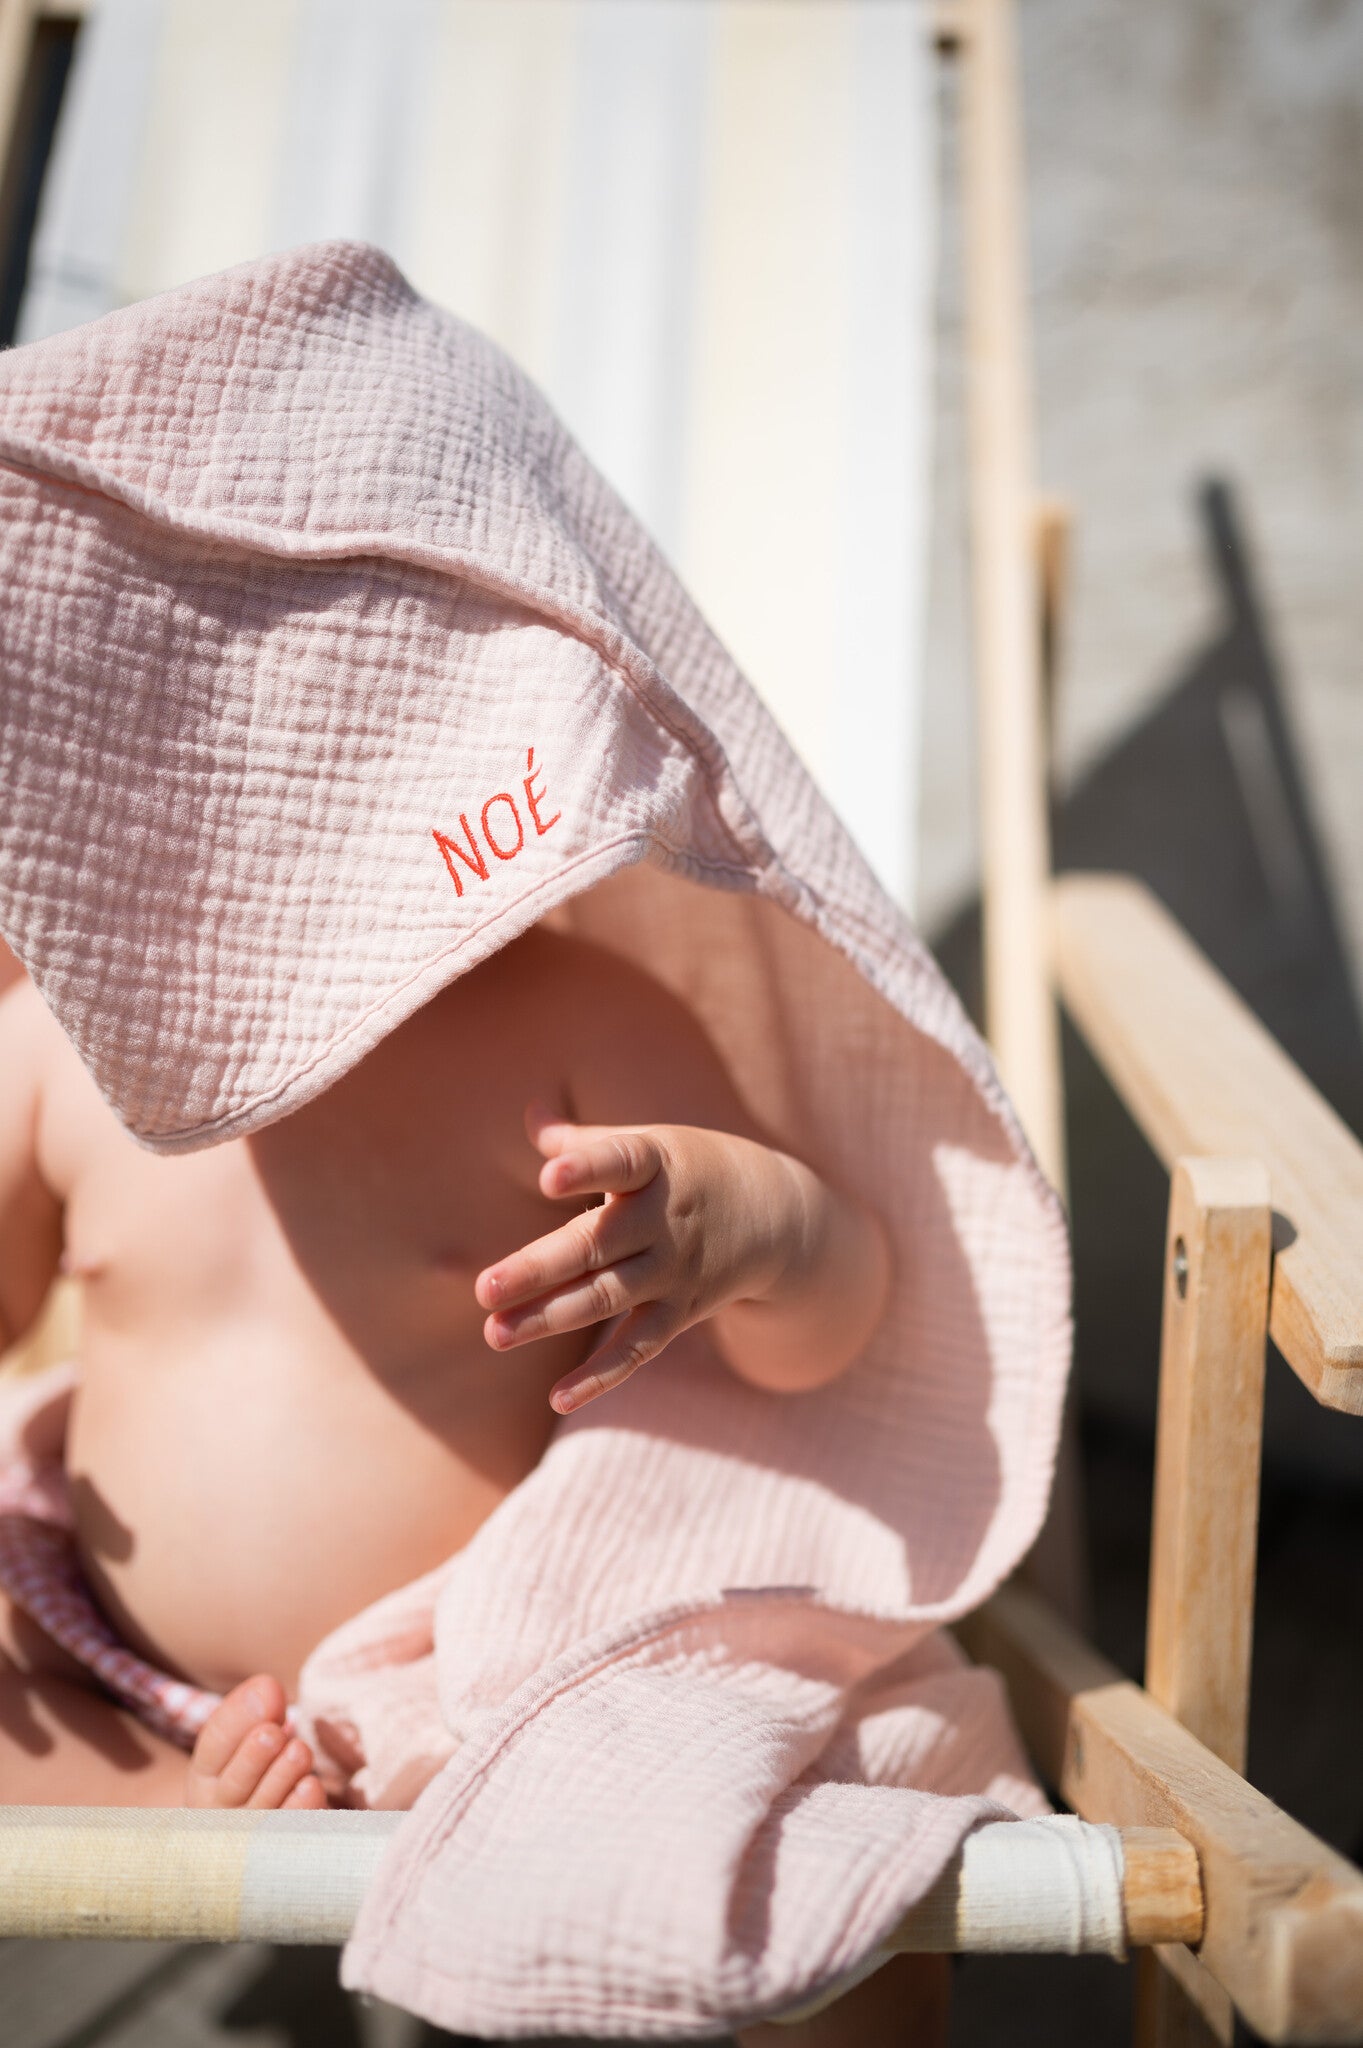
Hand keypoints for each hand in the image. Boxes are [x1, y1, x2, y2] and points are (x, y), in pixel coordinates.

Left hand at [475, 1103, 799, 1414]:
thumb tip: (530, 1112)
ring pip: (608, 1299)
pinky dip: (602, 1375)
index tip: (549, 1177)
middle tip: (484, 1289)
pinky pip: (639, 1349)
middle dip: (540, 1269)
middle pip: (597, 1246)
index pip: (622, 1162)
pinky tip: (558, 1395)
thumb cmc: (690, 1170)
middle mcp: (664, 1222)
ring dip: (551, 1319)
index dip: (588, 1168)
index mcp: (655, 1166)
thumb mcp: (650, 1144)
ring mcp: (673, 1272)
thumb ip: (585, 1141)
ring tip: (495, 1335)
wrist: (776, 1216)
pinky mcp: (679, 1313)